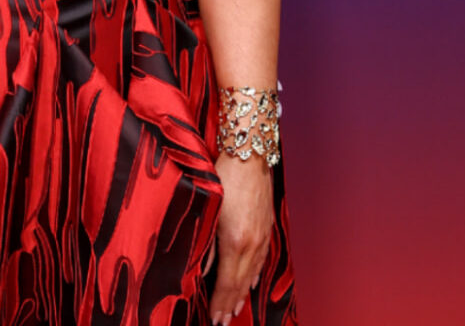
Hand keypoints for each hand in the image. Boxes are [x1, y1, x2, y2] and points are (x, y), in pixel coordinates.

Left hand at [207, 154, 272, 323]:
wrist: (248, 155)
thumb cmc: (221, 177)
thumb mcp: (206, 209)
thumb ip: (202, 242)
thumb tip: (198, 269)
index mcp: (234, 241)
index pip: (227, 282)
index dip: (220, 302)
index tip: (215, 318)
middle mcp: (252, 243)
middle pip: (241, 282)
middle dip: (231, 304)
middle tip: (222, 321)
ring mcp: (262, 236)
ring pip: (253, 272)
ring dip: (243, 293)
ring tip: (234, 309)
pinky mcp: (267, 227)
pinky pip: (262, 259)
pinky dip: (255, 274)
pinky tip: (251, 283)